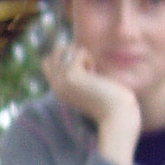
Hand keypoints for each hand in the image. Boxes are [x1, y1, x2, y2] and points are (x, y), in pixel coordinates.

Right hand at [41, 41, 141, 164]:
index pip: (48, 62)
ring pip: (65, 49)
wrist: (116, 116)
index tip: (83, 70)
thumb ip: (80, 71)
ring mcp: (61, 81)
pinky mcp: (71, 75)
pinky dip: (89, 58)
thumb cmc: (110, 101)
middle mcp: (56, 86)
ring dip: (81, 55)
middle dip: (72, 53)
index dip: (65, 57)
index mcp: (58, 90)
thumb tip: (74, 47)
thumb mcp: (91, 85)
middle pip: (55, 52)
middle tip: (88, 70)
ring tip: (91, 72)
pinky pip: (79, 52)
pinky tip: (95, 73)